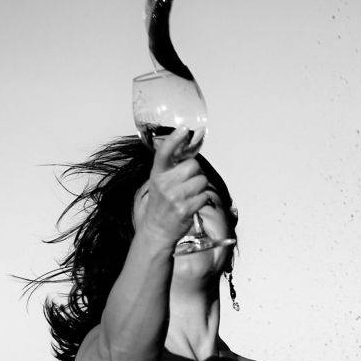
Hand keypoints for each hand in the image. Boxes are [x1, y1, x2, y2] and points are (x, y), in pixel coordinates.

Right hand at [134, 127, 209, 249]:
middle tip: (188, 183)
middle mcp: (164, 184)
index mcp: (157, 175)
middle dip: (195, 173)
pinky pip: (205, 196)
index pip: (164, 152)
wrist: (156, 231)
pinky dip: (202, 200)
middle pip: (193, 165)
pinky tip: (192, 205)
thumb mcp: (159, 184)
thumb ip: (171, 169)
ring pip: (202, 180)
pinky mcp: (185, 209)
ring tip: (190, 196)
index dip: (175, 139)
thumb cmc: (161, 205)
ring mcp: (175, 197)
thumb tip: (188, 149)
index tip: (184, 129)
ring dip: (201, 187)